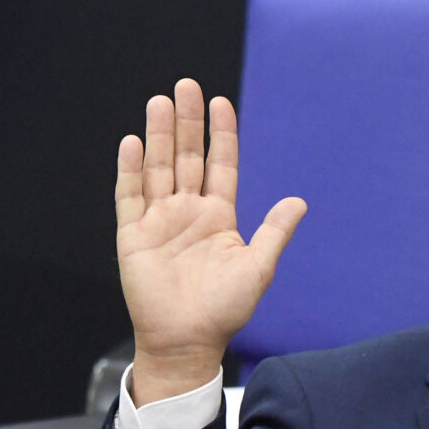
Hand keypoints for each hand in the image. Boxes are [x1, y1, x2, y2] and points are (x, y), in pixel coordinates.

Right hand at [116, 79, 305, 404]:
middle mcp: (187, 213)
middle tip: (185, 86)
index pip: (220, 165)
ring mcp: (159, 222)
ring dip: (157, 136)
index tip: (220, 102)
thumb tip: (299, 202)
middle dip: (186, 123)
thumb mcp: (257, 268)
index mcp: (218, 217)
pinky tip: (133, 142)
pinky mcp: (133, 236)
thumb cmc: (224, 311)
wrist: (187, 342)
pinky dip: (130, 169)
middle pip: (186, 157)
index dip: (220, 135)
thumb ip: (274, 232)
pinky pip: (130, 195)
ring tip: (159, 102)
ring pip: (157, 168)